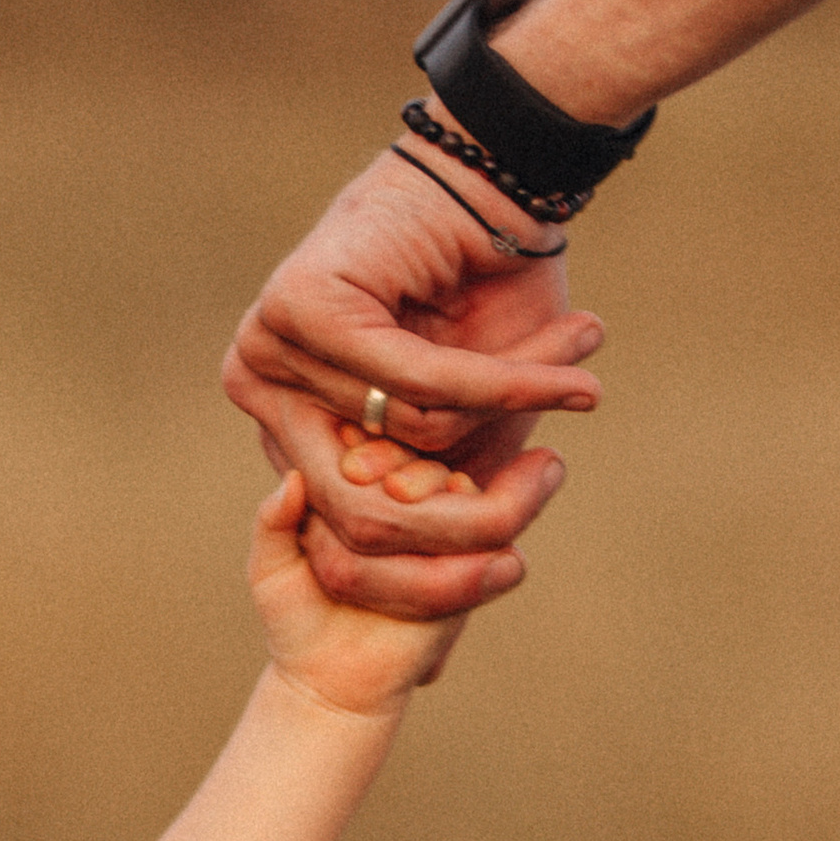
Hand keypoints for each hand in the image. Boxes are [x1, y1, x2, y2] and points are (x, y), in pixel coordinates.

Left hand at [224, 145, 602, 614]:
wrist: (493, 167)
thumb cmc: (488, 293)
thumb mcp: (460, 432)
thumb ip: (436, 522)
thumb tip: (427, 674)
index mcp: (286, 423)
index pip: (344, 543)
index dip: (435, 559)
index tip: (509, 550)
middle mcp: (261, 388)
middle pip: (363, 518)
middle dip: (470, 517)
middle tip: (547, 485)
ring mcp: (269, 347)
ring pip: (404, 454)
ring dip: (509, 424)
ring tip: (579, 380)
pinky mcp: (306, 310)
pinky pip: (421, 389)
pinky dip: (507, 387)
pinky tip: (571, 380)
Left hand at [249, 462, 486, 715]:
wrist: (330, 687)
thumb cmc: (297, 622)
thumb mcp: (271, 570)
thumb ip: (273, 522)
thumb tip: (292, 477)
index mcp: (364, 493)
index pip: (378, 444)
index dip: (367, 442)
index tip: (345, 462)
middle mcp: (411, 507)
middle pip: (425, 456)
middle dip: (404, 459)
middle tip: (378, 476)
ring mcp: (445, 537)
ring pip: (460, 488)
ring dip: (434, 482)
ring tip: (399, 493)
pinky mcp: (474, 572)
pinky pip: (491, 538)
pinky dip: (470, 525)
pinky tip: (442, 522)